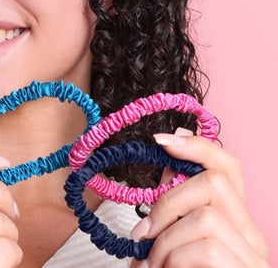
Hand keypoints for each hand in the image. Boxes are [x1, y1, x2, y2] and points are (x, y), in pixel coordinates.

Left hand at [129, 131, 269, 267]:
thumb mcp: (175, 243)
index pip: (229, 168)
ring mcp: (252, 257)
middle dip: (169, 201)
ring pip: (204, 217)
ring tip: (153, 265)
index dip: (198, 147)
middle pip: (216, 182)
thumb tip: (166, 167)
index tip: (162, 140)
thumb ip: (176, 211)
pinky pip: (205, 248)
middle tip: (143, 233)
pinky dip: (173, 259)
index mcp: (235, 222)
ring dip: (165, 241)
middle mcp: (252, 235)